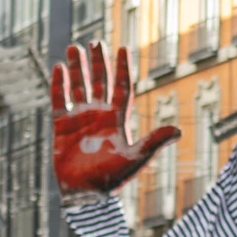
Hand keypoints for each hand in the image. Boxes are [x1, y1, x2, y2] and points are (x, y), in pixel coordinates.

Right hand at [51, 42, 179, 198]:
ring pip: (78, 87)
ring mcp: (79, 119)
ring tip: (73, 47)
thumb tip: (179, 131)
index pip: (121, 87)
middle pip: (99, 82)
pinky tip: (58, 68)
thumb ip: (154, 141)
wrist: (84, 195)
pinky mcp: (61, 126)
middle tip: (94, 41)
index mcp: (117, 120)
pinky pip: (59, 100)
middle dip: (97, 62)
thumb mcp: (135, 158)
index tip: (122, 47)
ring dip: (76, 68)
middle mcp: (99, 115)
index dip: (122, 68)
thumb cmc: (111, 180)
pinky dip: (58, 84)